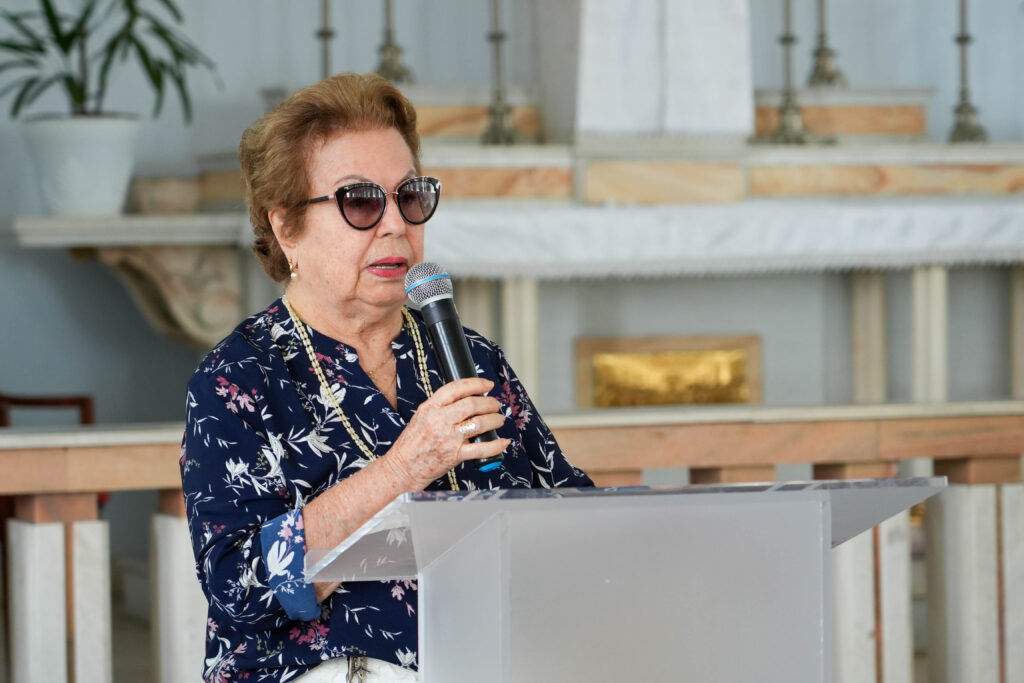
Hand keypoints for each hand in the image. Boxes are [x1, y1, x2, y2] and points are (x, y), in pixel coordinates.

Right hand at [385, 377, 508, 490]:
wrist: (403, 467)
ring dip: (494, 420)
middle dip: (489, 403)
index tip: (487, 385)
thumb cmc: (411, 443)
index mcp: (431, 407)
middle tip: (495, 404)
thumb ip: (441, 407)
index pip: (456, 388)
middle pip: (472, 404)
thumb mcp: (422, 416)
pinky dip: (496, 445)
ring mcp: (448, 438)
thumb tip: (466, 398)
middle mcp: (440, 420)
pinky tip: (503, 441)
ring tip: (499, 420)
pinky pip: (481, 449)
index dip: (475, 384)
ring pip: (479, 423)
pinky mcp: (455, 455)